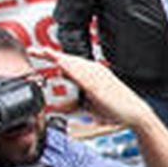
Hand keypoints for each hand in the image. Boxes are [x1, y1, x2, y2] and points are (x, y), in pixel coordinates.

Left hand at [28, 49, 153, 129]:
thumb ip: (70, 105)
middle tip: (34, 50)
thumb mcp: (86, 107)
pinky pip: (81, 75)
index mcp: (91, 74)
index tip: (37, 53)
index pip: (68, 64)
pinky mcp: (98, 85)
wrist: (134, 116)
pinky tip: (60, 65)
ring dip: (58, 58)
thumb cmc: (114, 111)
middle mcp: (93, 72)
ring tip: (43, 52)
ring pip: (73, 65)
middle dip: (50, 55)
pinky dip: (70, 69)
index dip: (52, 58)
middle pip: (68, 61)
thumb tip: (53, 107)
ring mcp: (97, 77)